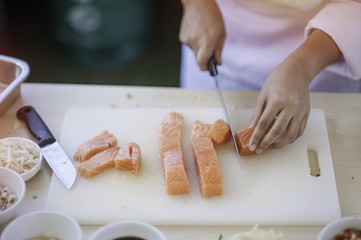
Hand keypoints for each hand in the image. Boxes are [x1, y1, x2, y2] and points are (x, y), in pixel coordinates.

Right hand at [179, 0, 224, 69]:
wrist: (197, 2)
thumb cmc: (212, 16)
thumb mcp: (221, 33)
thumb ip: (219, 49)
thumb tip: (217, 63)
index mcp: (207, 42)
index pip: (202, 63)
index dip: (205, 68)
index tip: (209, 67)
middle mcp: (196, 43)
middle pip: (199, 59)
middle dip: (204, 57)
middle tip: (210, 49)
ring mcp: (187, 41)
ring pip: (194, 51)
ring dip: (200, 47)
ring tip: (204, 34)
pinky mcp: (182, 38)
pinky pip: (190, 45)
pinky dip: (194, 42)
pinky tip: (197, 31)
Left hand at [248, 29, 341, 152]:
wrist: (297, 71)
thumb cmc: (277, 81)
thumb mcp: (262, 95)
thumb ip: (257, 113)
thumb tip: (251, 128)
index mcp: (277, 101)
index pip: (264, 124)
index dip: (257, 136)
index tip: (252, 145)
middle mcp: (290, 107)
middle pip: (277, 131)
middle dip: (266, 143)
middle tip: (259, 150)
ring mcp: (300, 111)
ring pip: (291, 135)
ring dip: (280, 144)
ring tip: (270, 147)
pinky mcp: (306, 113)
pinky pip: (299, 131)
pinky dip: (291, 139)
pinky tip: (282, 141)